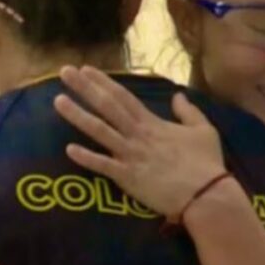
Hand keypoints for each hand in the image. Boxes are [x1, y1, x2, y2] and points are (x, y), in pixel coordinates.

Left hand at [53, 65, 225, 217]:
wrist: (206, 195)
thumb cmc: (206, 163)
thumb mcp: (203, 130)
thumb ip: (188, 111)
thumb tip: (177, 95)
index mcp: (153, 123)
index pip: (123, 97)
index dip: (104, 82)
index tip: (86, 69)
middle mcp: (137, 135)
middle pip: (107, 106)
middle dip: (85, 88)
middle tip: (64, 72)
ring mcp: (130, 156)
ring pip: (99, 131)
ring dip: (78, 115)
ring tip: (58, 101)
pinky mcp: (127, 178)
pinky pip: (103, 166)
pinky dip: (86, 158)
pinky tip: (68, 149)